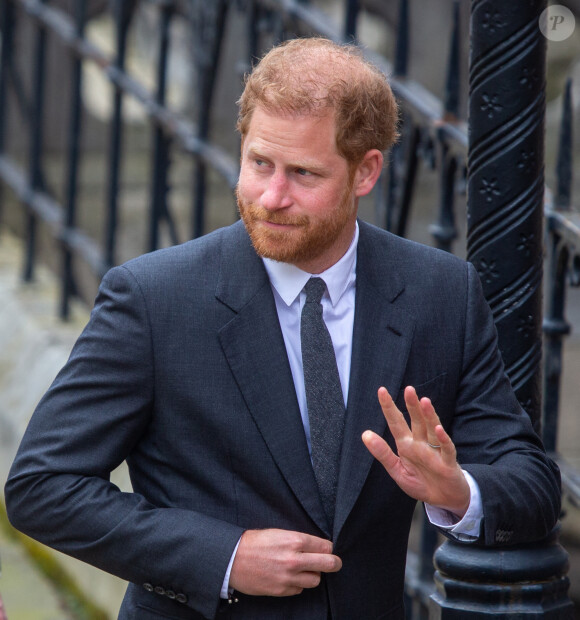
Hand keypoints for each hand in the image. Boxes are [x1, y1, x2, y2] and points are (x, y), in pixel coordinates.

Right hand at [229, 528, 341, 596]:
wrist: (233, 558)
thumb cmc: (256, 542)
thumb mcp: (279, 533)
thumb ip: (299, 540)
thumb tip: (318, 547)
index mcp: (295, 540)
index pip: (326, 547)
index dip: (328, 548)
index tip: (327, 550)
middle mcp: (294, 559)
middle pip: (329, 564)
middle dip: (334, 563)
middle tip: (335, 563)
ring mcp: (288, 577)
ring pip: (316, 580)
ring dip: (313, 574)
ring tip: (305, 569)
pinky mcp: (281, 590)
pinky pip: (300, 589)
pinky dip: (298, 584)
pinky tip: (289, 576)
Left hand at [362, 386, 469, 516]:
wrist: (444, 499)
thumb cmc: (421, 483)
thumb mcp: (396, 470)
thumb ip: (382, 453)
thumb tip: (365, 434)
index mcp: (407, 445)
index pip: (396, 423)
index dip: (389, 407)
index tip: (381, 391)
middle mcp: (421, 444)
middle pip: (416, 421)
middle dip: (412, 405)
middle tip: (408, 389)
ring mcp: (435, 451)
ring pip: (431, 430)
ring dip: (428, 416)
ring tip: (424, 401)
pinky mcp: (448, 463)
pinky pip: (446, 449)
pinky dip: (443, 439)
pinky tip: (438, 428)